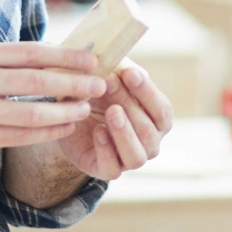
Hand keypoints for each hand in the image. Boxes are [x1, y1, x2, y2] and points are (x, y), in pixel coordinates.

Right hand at [0, 42, 105, 162]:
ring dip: (63, 112)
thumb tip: (43, 57)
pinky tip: (64, 128)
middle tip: (99, 84)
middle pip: (36, 81)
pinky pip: (18, 136)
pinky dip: (45, 133)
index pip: (30, 52)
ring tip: (85, 110)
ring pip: (31, 112)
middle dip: (72, 83)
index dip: (64, 56)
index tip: (90, 58)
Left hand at [56, 59, 173, 179]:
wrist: (70, 117)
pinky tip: (98, 131)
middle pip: (148, 130)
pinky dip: (106, 150)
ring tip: (111, 111)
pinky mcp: (106, 169)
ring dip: (124, 132)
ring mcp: (129, 159)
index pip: (162, 110)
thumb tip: (122, 62)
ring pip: (137, 156)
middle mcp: (149, 143)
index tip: (128, 72)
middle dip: (129, 104)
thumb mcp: (108, 77)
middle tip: (110, 83)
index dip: (148, 92)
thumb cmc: (99, 94)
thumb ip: (120, 70)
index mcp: (157, 120)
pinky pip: (113, 169)